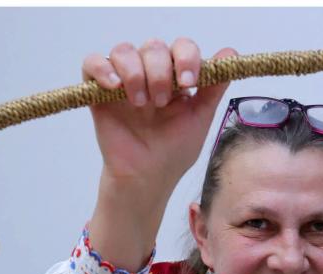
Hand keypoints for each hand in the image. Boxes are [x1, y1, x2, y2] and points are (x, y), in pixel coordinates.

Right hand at [83, 38, 236, 270]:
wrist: (147, 178)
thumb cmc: (174, 151)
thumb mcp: (200, 118)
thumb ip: (214, 86)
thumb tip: (230, 53)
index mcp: (174, 77)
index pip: (181, 48)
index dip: (186, 58)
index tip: (188, 83)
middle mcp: (149, 73)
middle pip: (153, 46)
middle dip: (160, 71)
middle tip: (160, 103)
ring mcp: (123, 81)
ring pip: (123, 51)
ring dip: (134, 72)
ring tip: (140, 103)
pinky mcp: (98, 92)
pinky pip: (92, 63)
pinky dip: (102, 69)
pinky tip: (115, 87)